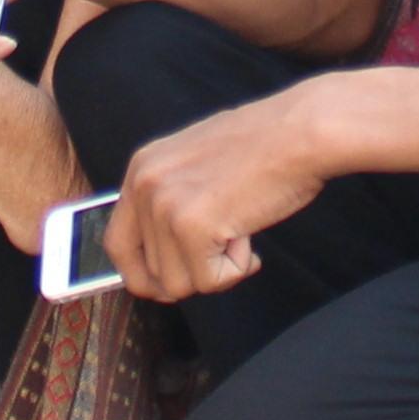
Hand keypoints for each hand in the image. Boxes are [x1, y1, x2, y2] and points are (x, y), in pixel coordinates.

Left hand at [107, 92, 326, 301]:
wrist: (301, 133)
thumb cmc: (266, 146)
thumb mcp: (199, 163)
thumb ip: (174, 199)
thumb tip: (165, 256)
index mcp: (142, 167)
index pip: (117, 242)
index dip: (141, 274)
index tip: (164, 286)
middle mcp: (144, 185)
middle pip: (148, 272)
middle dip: (186, 278)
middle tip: (219, 265)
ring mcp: (165, 205)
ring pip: (179, 283)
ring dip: (217, 269)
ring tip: (241, 233)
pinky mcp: (192, 226)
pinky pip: (209, 280)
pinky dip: (236, 270)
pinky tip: (250, 237)